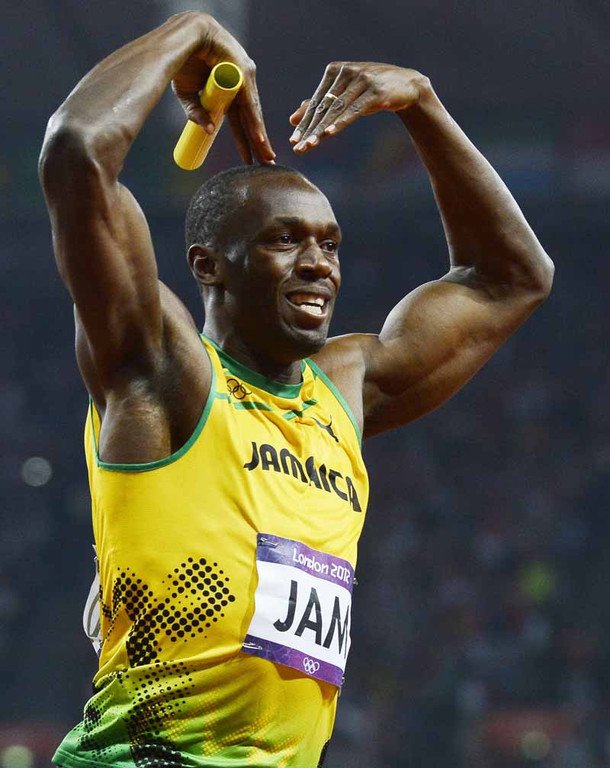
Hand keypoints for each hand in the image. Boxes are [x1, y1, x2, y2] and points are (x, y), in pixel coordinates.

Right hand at [172, 14, 274, 163]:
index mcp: (229, 93)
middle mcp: (241, 87)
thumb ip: (196, 112)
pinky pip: (249, 102)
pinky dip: (254, 121)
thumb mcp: (188, 94)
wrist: (183, 35)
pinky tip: (260, 137)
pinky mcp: (244, 73)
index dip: (245, 139)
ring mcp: (245, 78)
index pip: (240, 121)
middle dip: (258, 143)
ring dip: (259, 137)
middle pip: (251, 120)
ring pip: (253, 114)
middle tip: (267, 163)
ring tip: (266, 157)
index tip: (249, 158)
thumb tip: (209, 131)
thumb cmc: (185, 61)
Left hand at [289, 62, 427, 152]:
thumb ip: (320, 105)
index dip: (304, 123)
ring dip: (322, 130)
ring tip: (310, 145)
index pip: (316, 102)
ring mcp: (361, 80)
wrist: (407, 85)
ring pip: (337, 109)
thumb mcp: (344, 96)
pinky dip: (341, 122)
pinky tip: (329, 133)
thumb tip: (292, 119)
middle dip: (309, 129)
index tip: (293, 141)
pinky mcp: (375, 92)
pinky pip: (354, 110)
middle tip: (298, 148)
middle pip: (324, 107)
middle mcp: (346, 72)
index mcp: (334, 71)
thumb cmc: (371, 92)